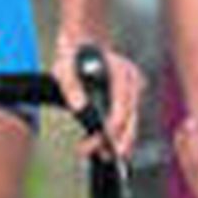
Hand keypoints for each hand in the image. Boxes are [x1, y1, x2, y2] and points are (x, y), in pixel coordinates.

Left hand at [51, 35, 143, 160]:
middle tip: (104, 155)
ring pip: (132, 122)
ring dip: (119, 141)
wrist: (82, 41)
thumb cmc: (74, 53)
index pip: (123, 104)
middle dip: (119, 141)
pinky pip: (127, 120)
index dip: (114, 125)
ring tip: (102, 155)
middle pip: (131, 118)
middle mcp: (132, 81)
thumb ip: (71, 85)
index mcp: (120, 71)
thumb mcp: (65, 66)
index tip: (105, 139)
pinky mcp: (128, 98)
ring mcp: (133, 89)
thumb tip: (79, 107)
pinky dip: (119, 134)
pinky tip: (106, 146)